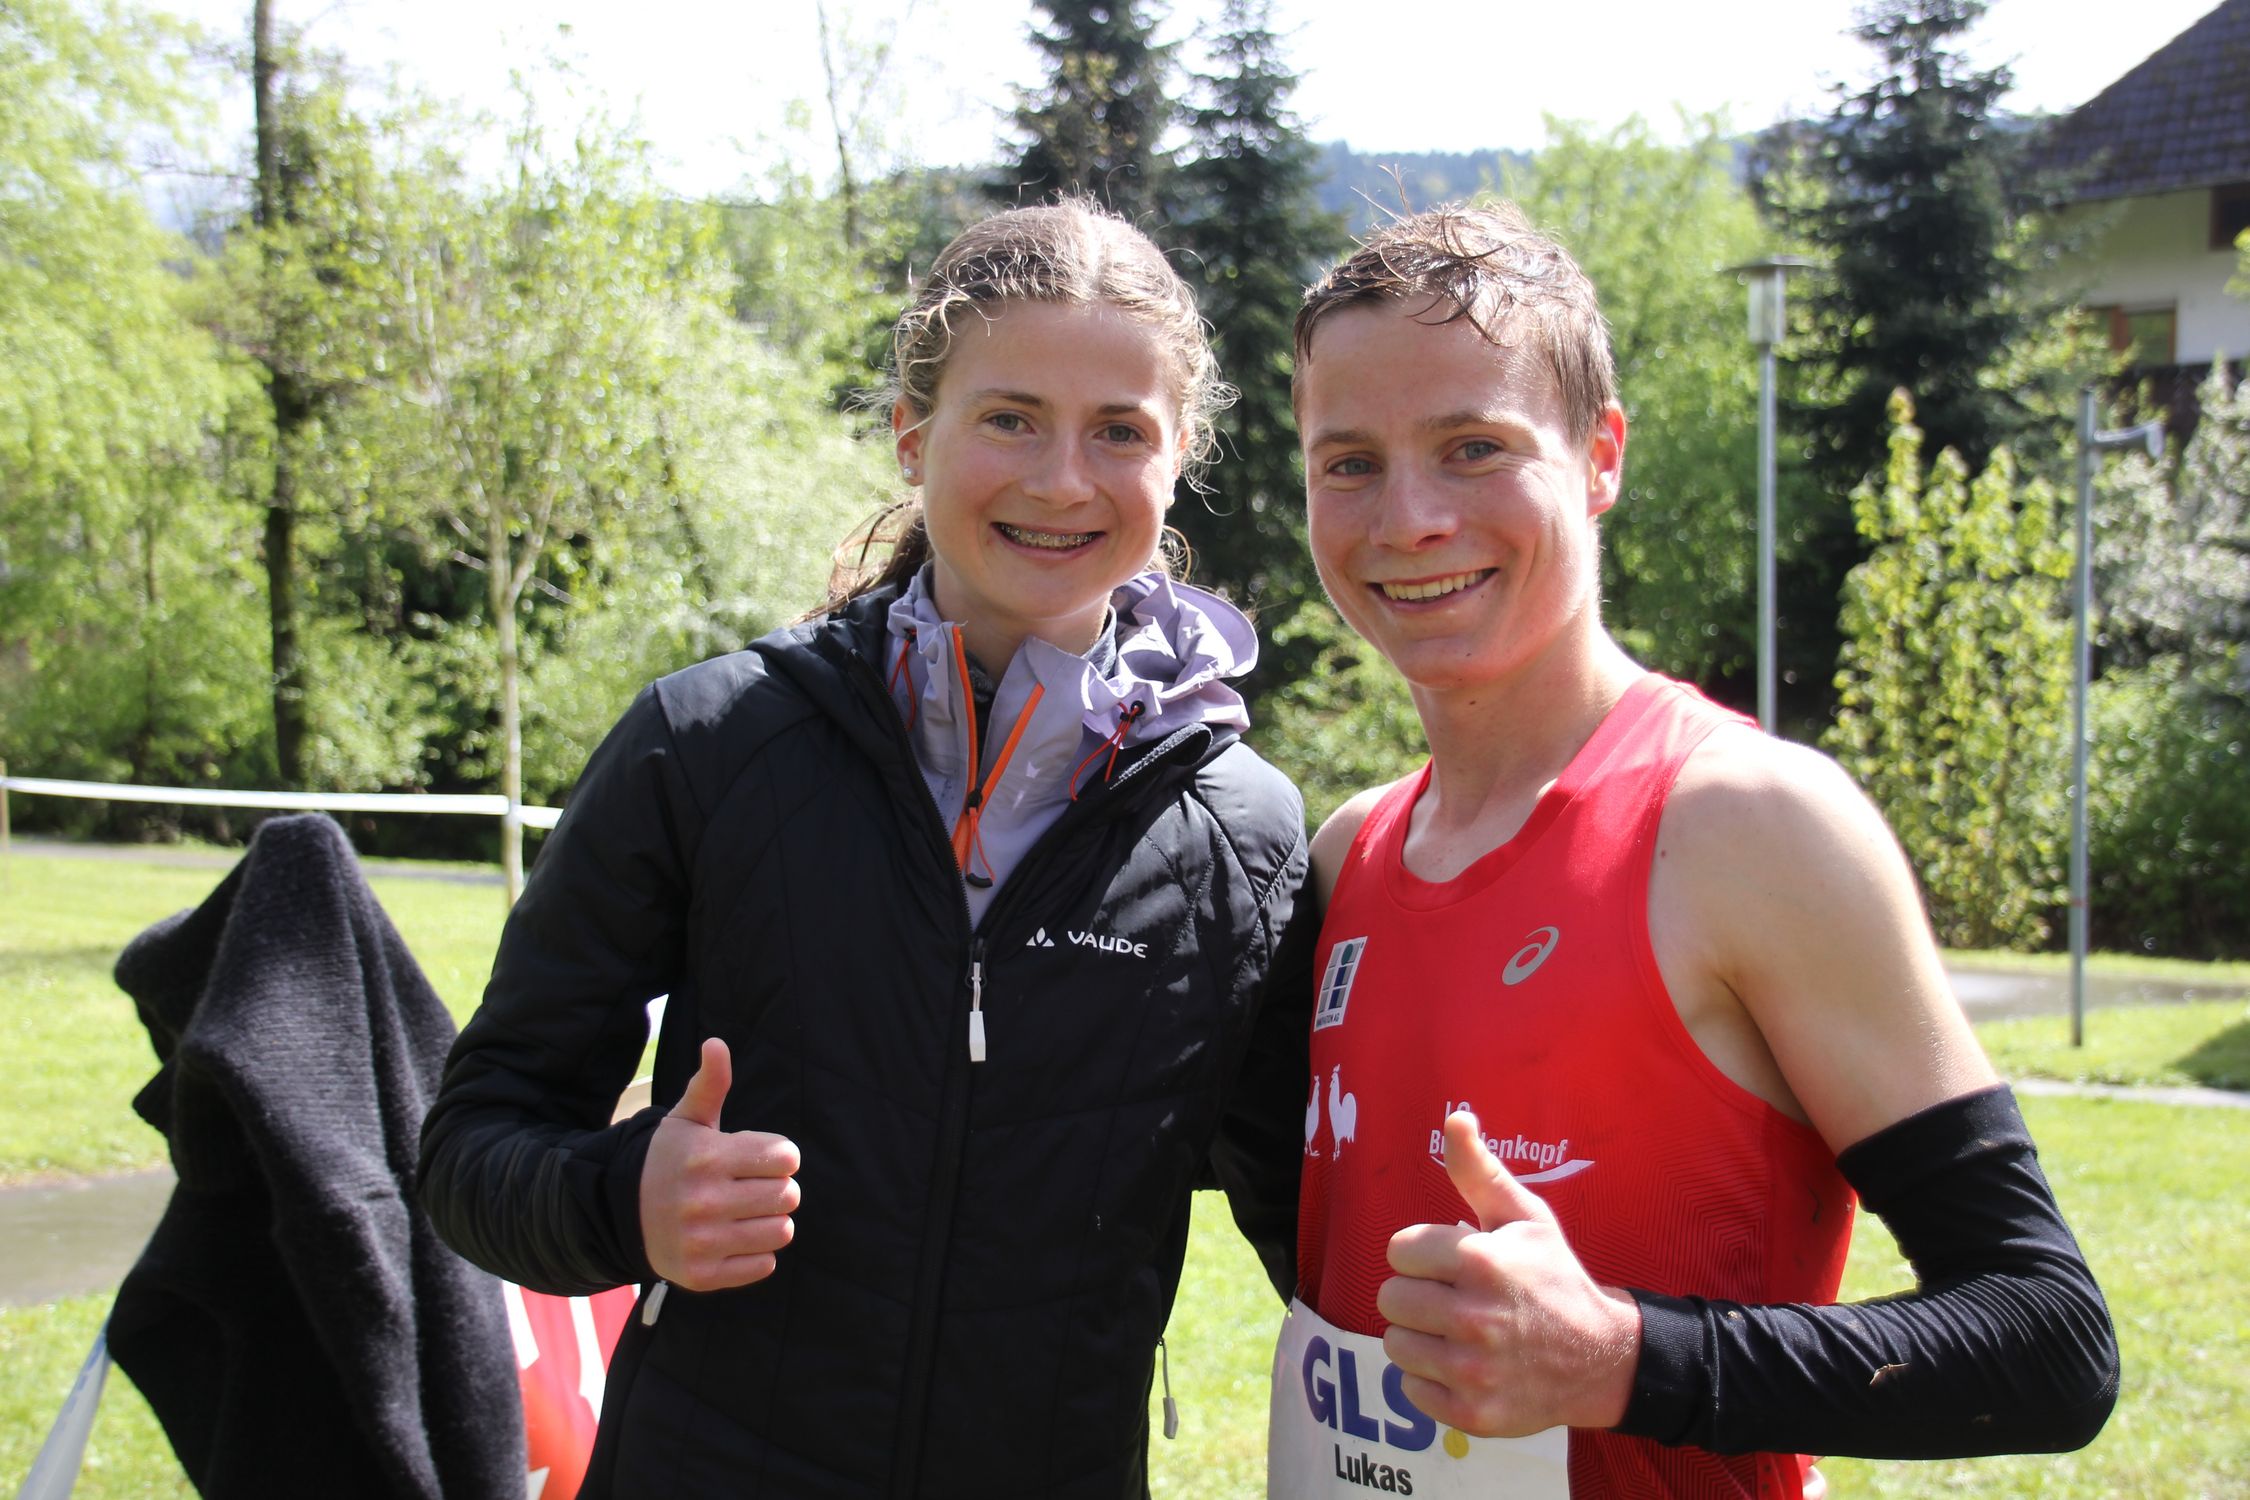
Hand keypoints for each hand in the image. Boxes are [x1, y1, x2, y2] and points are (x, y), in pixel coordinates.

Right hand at [638, 1037, 799, 1291]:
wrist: (620, 1213)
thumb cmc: (668, 1160)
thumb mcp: (686, 1120)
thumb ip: (710, 1084)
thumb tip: (717, 1043)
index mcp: (707, 1158)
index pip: (785, 1157)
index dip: (780, 1154)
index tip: (762, 1156)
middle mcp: (704, 1201)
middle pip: (788, 1195)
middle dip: (779, 1187)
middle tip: (756, 1185)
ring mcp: (703, 1241)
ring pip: (781, 1231)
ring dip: (772, 1220)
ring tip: (748, 1210)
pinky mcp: (703, 1275)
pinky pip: (764, 1265)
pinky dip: (757, 1253)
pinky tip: (735, 1237)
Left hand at [1376, 1111, 1640, 1436]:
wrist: (1601, 1358)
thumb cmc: (1554, 1278)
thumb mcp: (1525, 1217)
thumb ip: (1479, 1170)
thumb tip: (1454, 1117)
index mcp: (1482, 1262)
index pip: (1398, 1251)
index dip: (1421, 1254)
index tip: (1449, 1262)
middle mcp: (1475, 1318)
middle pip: (1389, 1299)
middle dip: (1415, 1294)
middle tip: (1449, 1297)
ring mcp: (1473, 1371)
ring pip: (1395, 1345)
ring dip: (1419, 1337)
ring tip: (1456, 1331)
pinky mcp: (1472, 1413)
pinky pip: (1411, 1390)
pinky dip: (1430, 1379)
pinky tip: (1463, 1365)